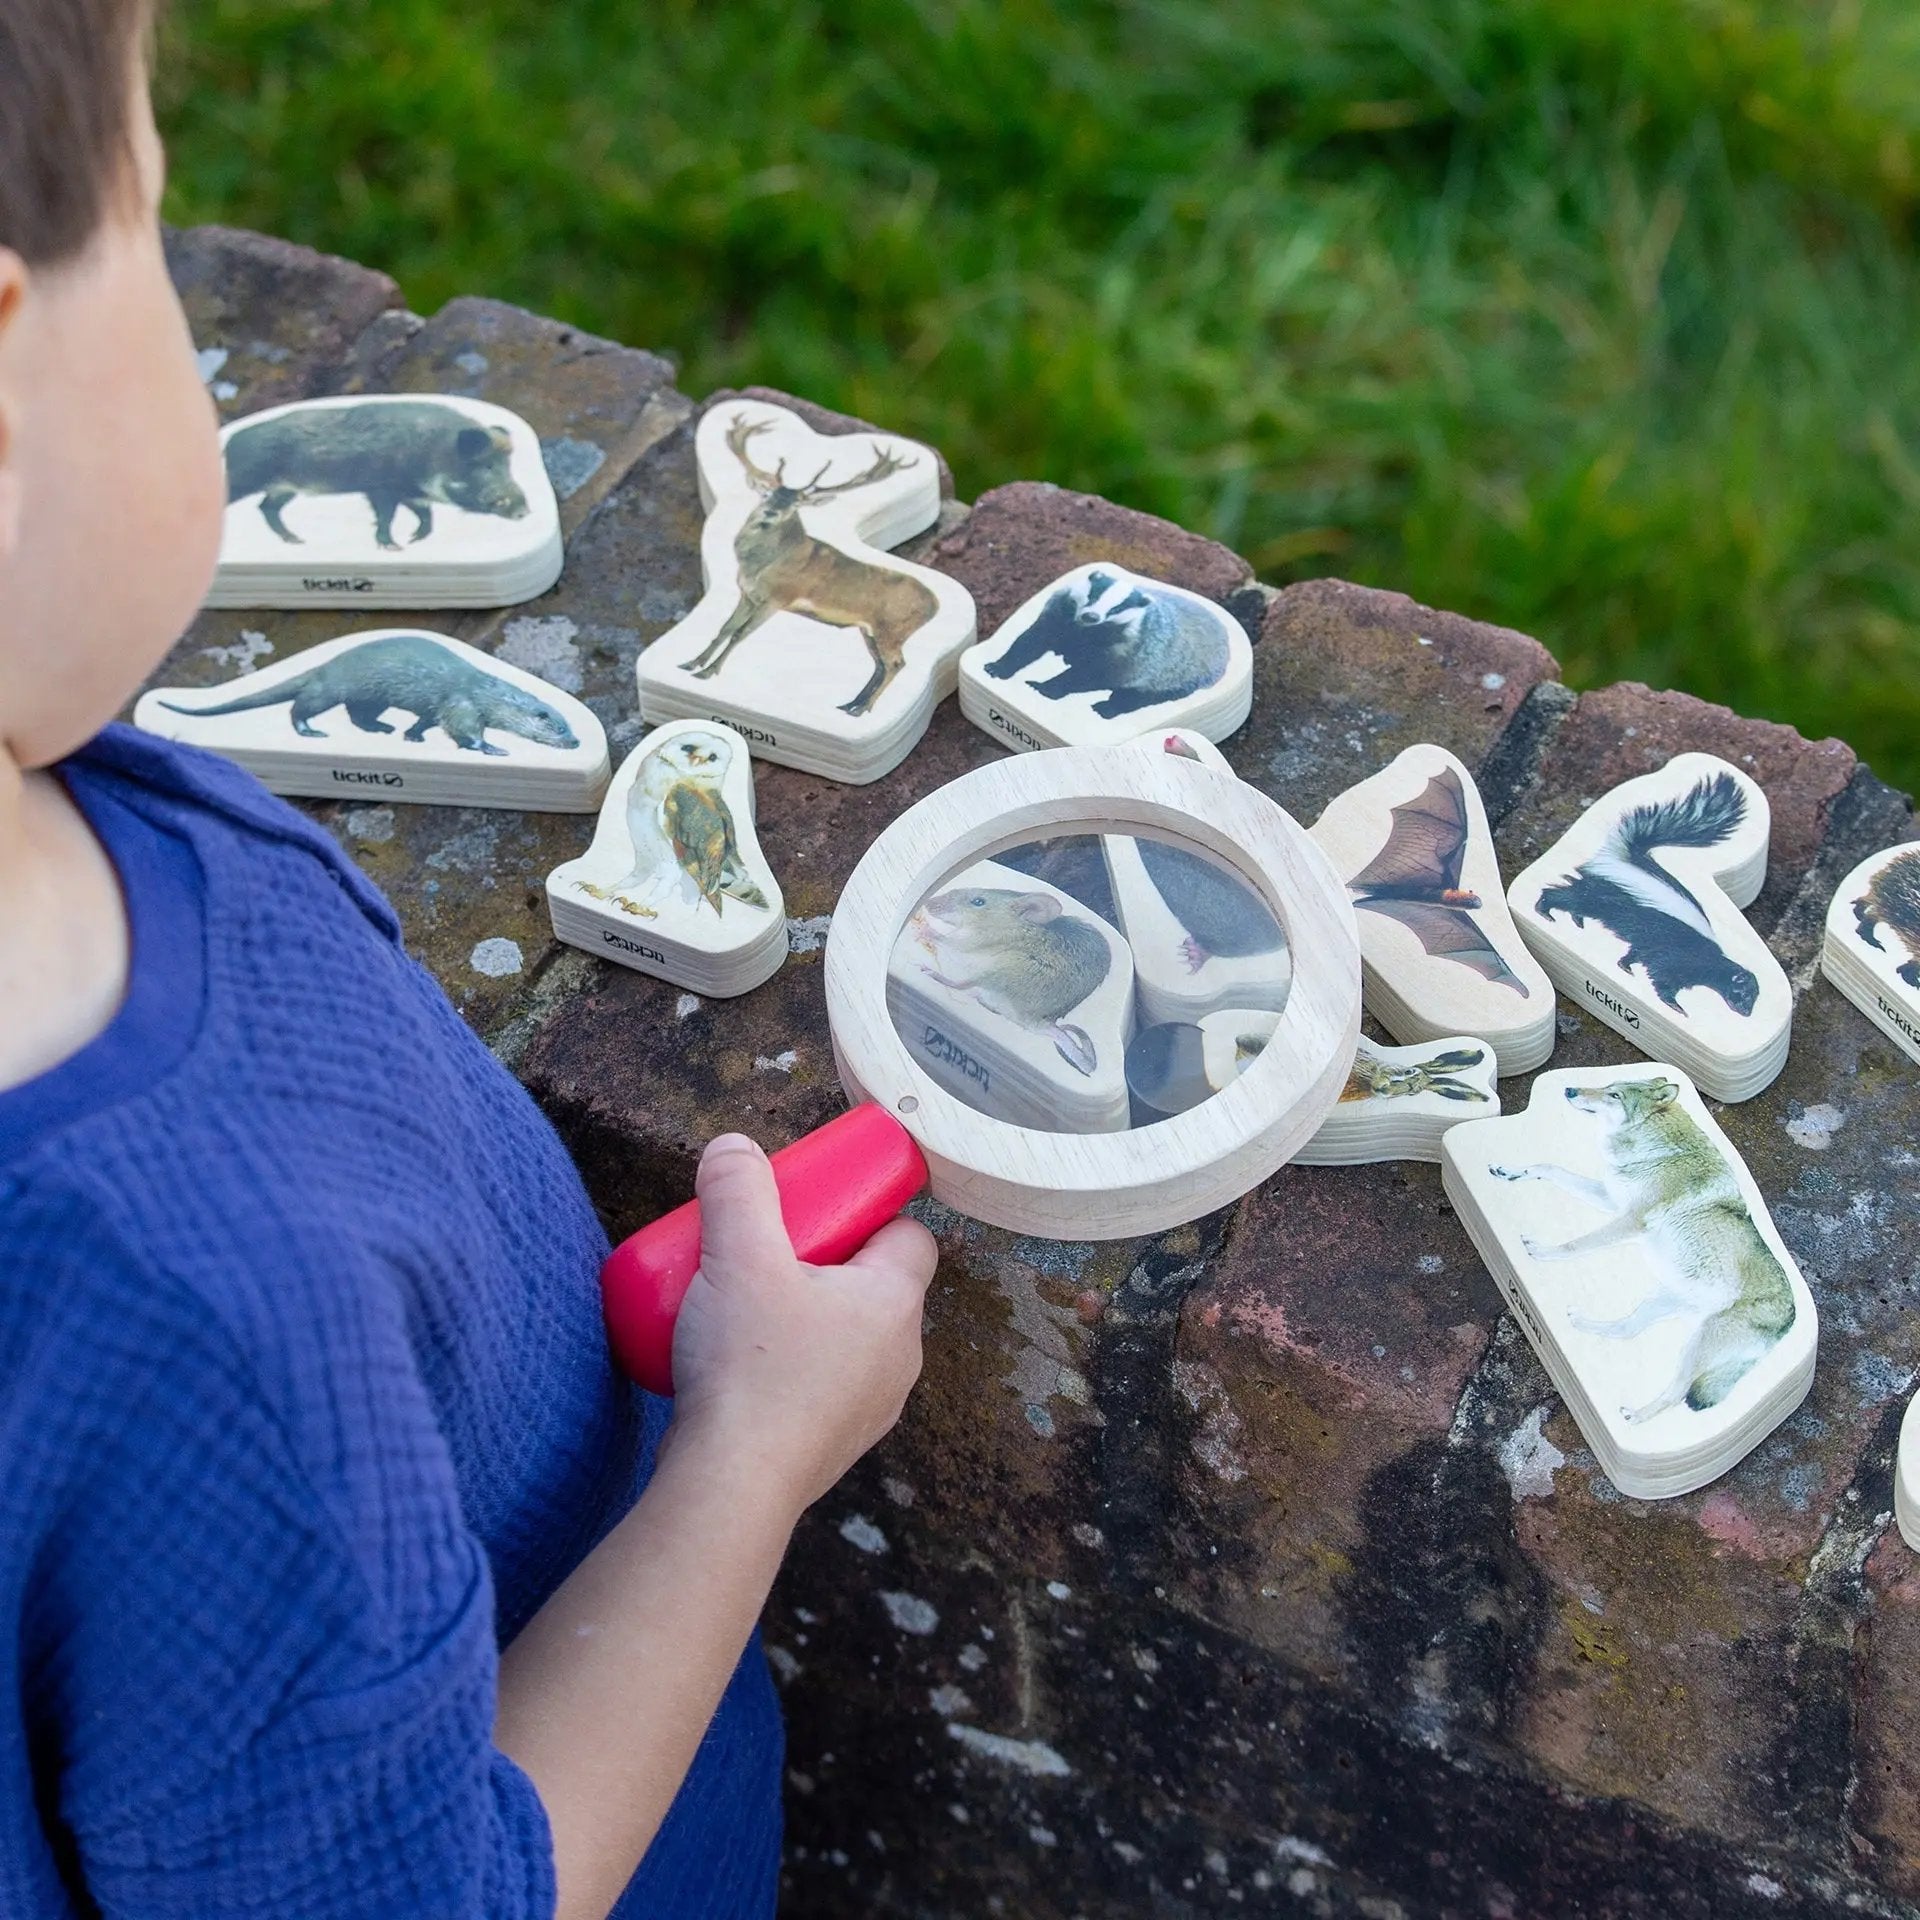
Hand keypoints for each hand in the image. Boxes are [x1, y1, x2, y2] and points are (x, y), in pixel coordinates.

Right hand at [665, 1133, 937, 1516]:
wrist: (732, 1487)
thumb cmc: (750, 1367)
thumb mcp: (738, 1257)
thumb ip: (736, 1190)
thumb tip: (734, 1147)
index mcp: (894, 1303)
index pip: (908, 1236)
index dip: (867, 1214)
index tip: (816, 1211)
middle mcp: (900, 1356)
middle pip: (872, 1285)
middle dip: (823, 1263)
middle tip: (766, 1254)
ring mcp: (872, 1408)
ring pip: (847, 1339)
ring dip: (804, 1318)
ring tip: (744, 1309)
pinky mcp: (834, 1445)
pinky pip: (821, 1387)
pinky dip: (790, 1370)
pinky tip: (741, 1368)